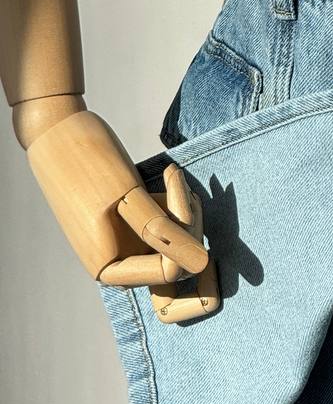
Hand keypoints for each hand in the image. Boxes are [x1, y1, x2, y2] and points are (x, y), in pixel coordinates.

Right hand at [24, 109, 218, 322]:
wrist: (58, 131)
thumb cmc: (86, 163)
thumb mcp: (128, 197)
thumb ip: (164, 232)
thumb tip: (202, 264)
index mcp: (111, 268)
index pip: (172, 272)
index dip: (187, 235)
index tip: (183, 191)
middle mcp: (122, 263)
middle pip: (180, 266)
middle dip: (192, 229)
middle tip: (185, 188)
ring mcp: (130, 244)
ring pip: (178, 245)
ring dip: (186, 213)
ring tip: (174, 177)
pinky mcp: (136, 225)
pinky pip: (170, 227)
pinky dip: (176, 205)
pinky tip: (169, 177)